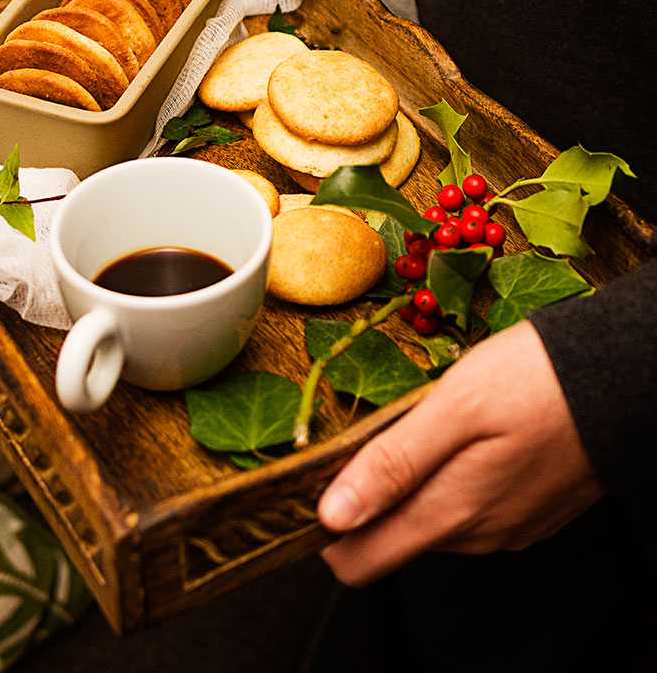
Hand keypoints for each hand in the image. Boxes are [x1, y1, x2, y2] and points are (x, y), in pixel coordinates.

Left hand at [317, 320, 603, 585]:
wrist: (624, 378)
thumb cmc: (539, 379)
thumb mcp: (455, 405)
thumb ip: (393, 462)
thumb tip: (331, 515)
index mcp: (449, 511)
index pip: (357, 560)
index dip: (324, 526)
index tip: (313, 478)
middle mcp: (474, 533)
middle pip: (389, 535)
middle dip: (367, 494)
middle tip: (369, 429)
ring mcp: (504, 526)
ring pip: (428, 518)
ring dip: (411, 479)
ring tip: (421, 420)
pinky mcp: (525, 511)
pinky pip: (466, 506)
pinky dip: (449, 475)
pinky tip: (463, 432)